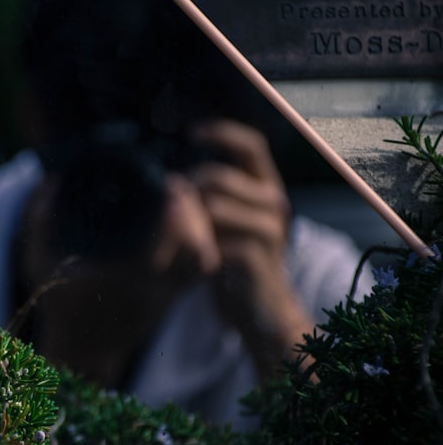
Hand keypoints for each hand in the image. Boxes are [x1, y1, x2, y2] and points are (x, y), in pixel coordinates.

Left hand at [192, 120, 314, 376]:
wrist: (261, 310)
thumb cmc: (236, 263)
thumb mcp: (223, 224)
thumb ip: (206, 199)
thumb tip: (172, 181)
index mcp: (266, 189)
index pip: (251, 146)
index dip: (223, 134)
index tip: (191, 133)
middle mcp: (273, 204)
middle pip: (218, 178)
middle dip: (185, 190)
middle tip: (171, 208)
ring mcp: (269, 231)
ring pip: (213, 208)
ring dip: (185, 221)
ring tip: (180, 239)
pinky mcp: (256, 258)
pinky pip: (213, 241)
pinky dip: (193, 248)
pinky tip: (192, 259)